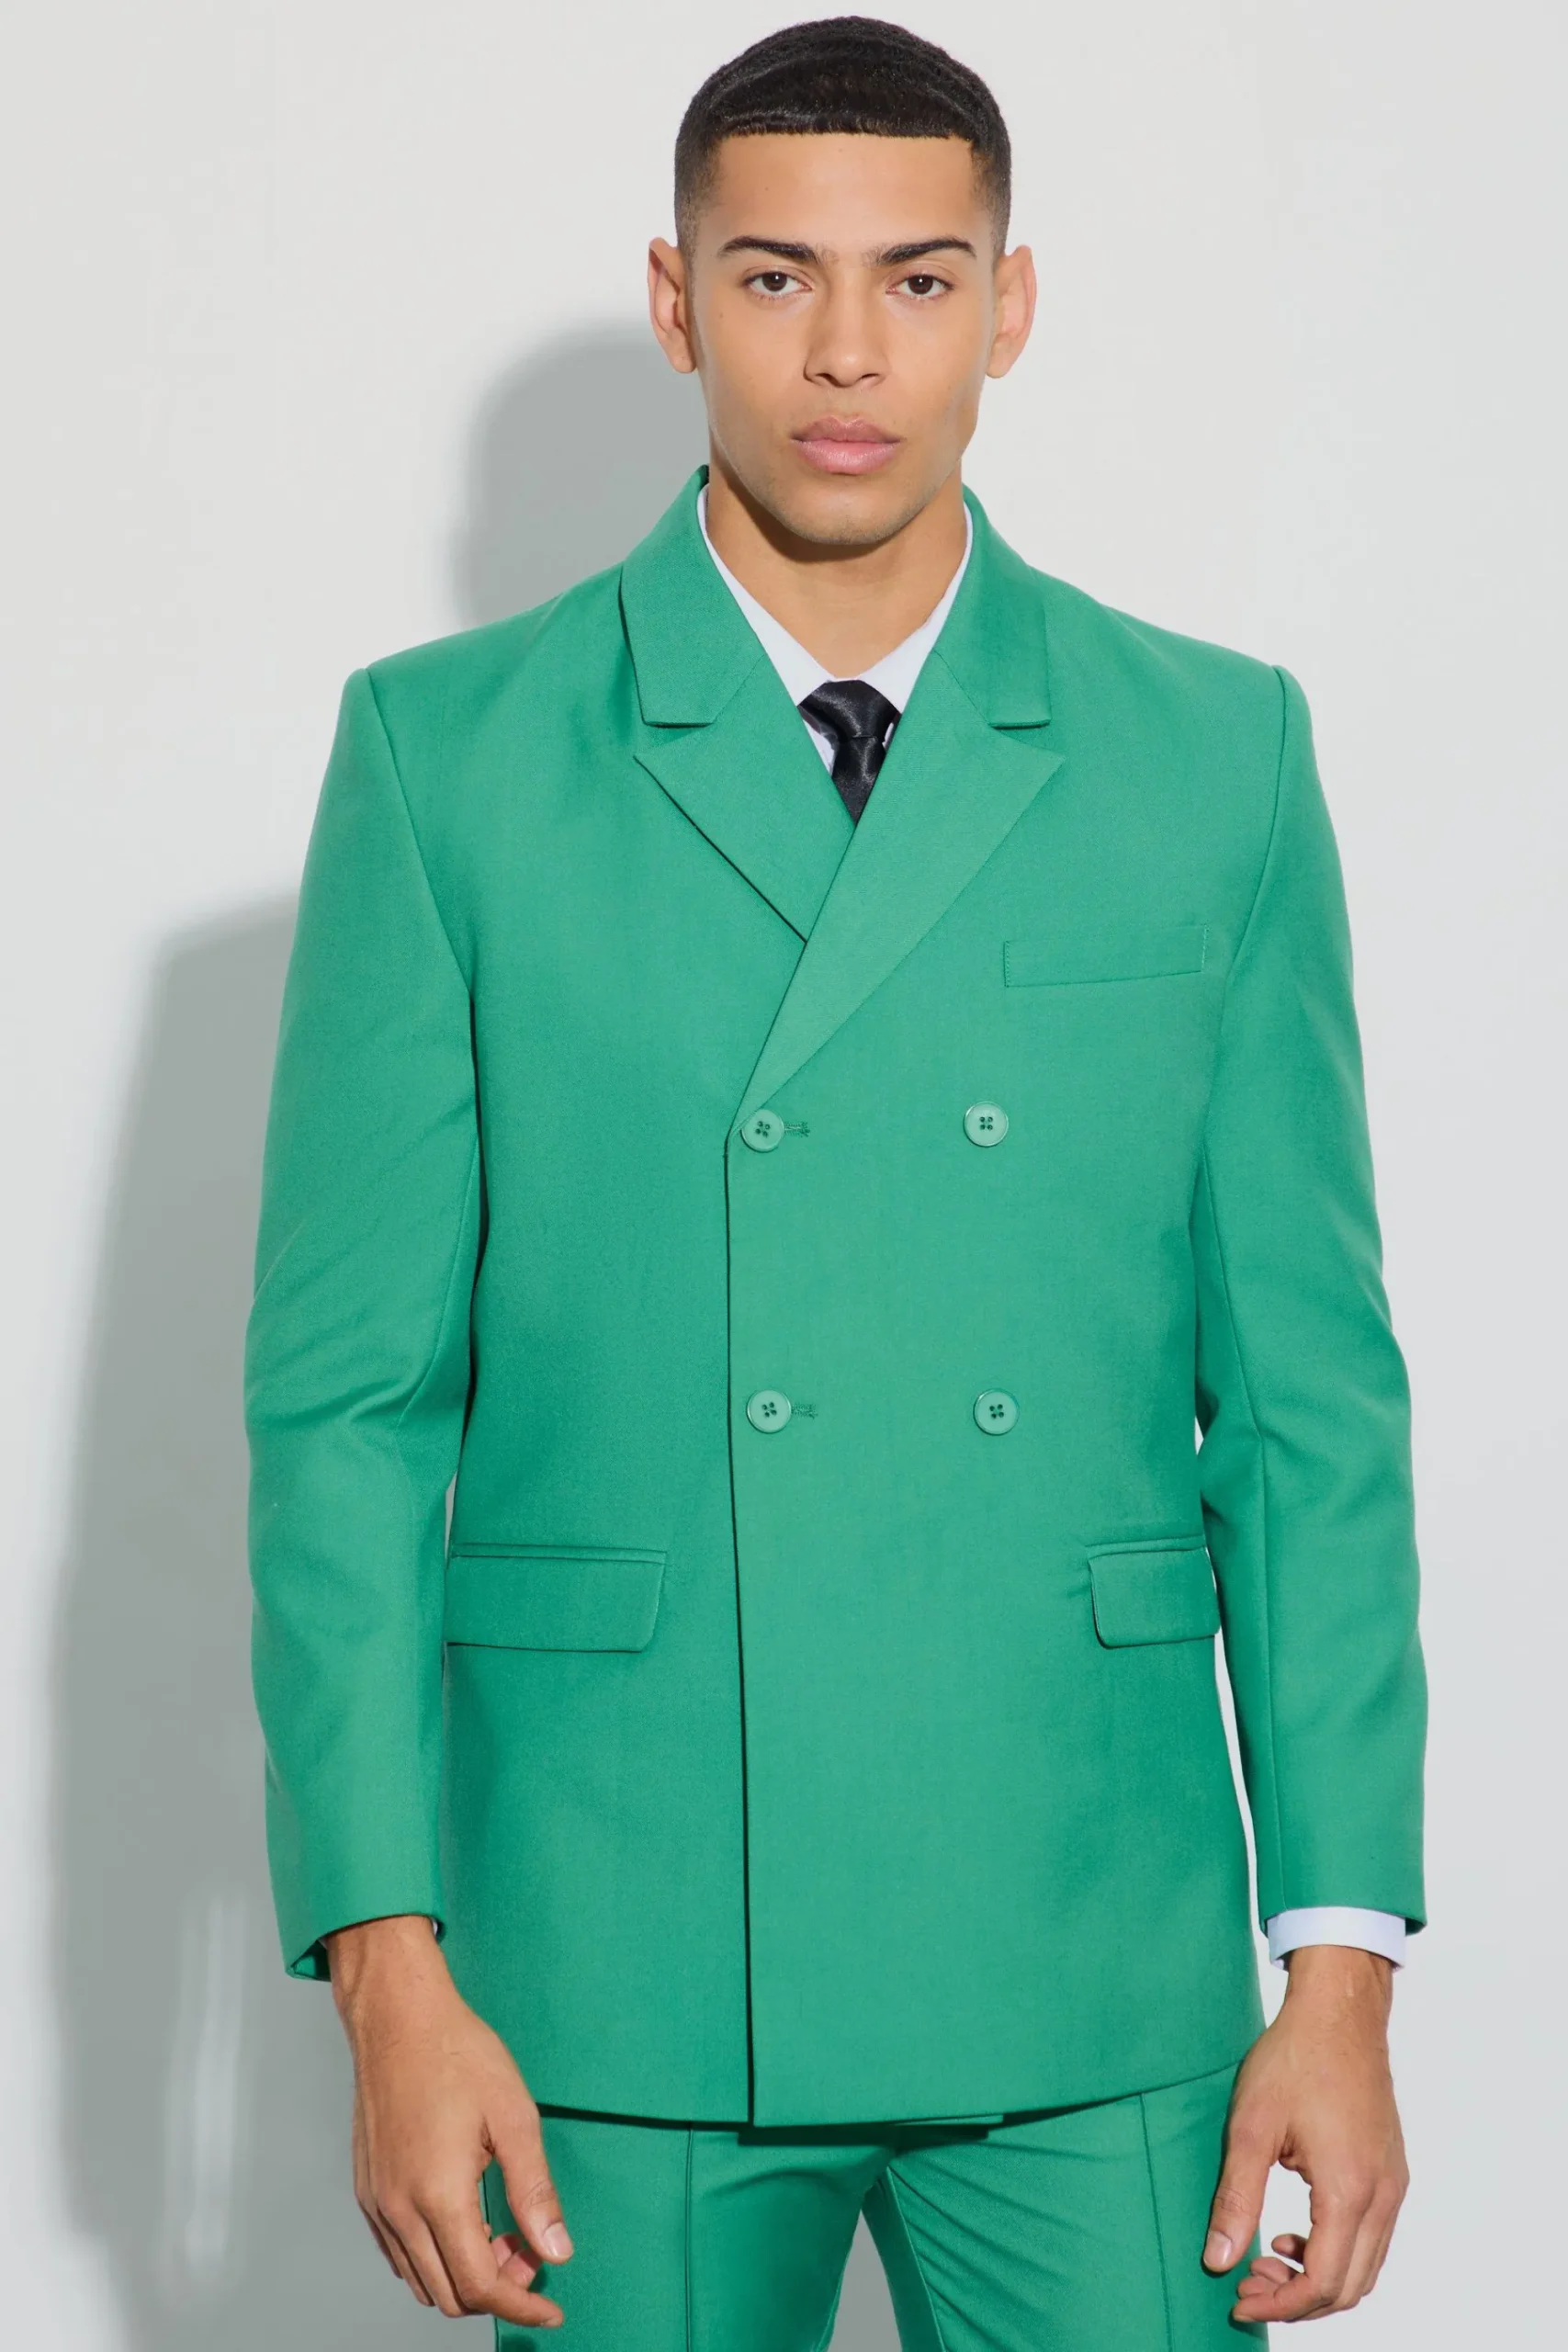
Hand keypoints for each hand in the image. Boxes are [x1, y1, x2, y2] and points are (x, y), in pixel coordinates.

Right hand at [326, 1913, 570, 2327]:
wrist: (398, 2017)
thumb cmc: (456, 2053)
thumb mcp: (514, 2116)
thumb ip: (534, 2191)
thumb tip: (556, 2251)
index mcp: (438, 2195)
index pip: (480, 2285)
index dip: (521, 2306)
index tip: (550, 2309)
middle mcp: (399, 2209)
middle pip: (448, 2294)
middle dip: (497, 2291)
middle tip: (531, 2257)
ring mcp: (378, 2202)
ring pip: (420, 2279)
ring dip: (464, 2277)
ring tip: (502, 2238)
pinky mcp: (368, 2189)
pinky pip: (398, 2252)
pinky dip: (434, 2258)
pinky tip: (464, 2223)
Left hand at [1204, 1944, 1406, 2322]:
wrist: (1340, 2012)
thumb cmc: (1294, 2059)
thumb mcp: (1250, 2127)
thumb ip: (1236, 2198)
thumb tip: (1218, 2261)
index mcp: (1348, 2190)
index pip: (1321, 2283)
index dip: (1279, 2306)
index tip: (1238, 2302)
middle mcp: (1382, 2197)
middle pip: (1349, 2288)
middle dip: (1296, 2301)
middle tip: (1247, 2283)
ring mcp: (1393, 2185)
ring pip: (1366, 2268)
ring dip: (1318, 2280)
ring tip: (1267, 2259)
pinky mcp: (1392, 2171)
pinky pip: (1372, 2238)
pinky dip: (1337, 2253)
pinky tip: (1296, 2232)